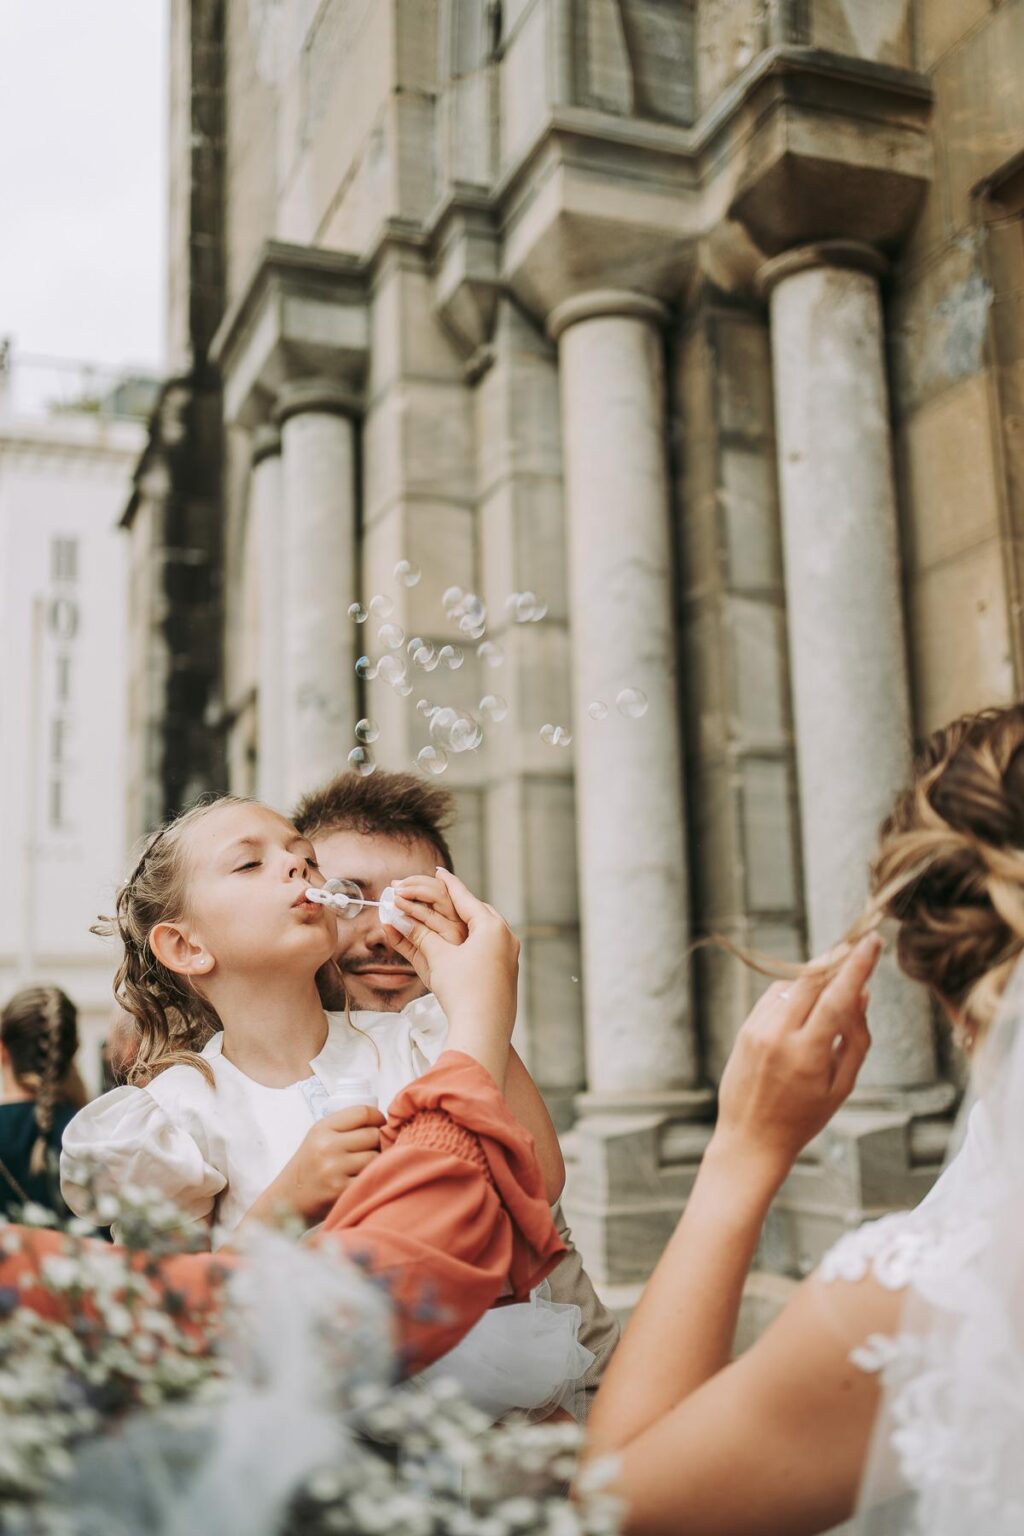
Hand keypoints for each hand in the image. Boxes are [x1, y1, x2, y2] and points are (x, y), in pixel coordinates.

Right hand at [272, 1105, 384, 1222]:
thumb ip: (345, 1127)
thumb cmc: (309, 1167)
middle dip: (378, 1142)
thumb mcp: (318, 1138)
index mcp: (322, 1129)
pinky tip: (360, 1181)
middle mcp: (327, 1146)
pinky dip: (370, 1179)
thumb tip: (382, 1124)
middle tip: (371, 1150)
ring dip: (376, 1162)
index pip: (363, 1112)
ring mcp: (334, 1169)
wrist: (288, 1199)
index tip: (380, 1125)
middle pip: (374, 1135)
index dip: (378, 1117)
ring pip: (376, 1157)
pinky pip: (370, 1177)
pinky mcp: (341, 1190)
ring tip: (363, 1167)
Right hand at [383, 869, 519, 1082]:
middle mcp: (506, 938)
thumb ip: (420, 935)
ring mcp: (509, 957)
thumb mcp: (438, 959)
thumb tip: (397, 918)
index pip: (465, 898)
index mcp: (492, 927)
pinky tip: (462, 943)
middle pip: (477, 913)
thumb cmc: (462, 991)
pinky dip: (470, 942)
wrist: (484, 1030)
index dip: (449, 884)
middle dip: (457, 903)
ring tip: (451, 914)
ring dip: (464, 923)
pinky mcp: (506, 974)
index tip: (438, 870)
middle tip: (443, 891)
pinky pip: (487, 948)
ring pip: (483, 931)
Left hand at [711, 934, 880, 1185]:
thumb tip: (861, 993)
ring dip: (816, 980)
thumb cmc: (804, 1117)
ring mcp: (757, 1029)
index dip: (857, 965)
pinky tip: (805, 1009)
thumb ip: (855, 1037)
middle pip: (811, 980)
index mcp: (807, 1053)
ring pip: (793, 985)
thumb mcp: (841, 1085)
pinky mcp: (746, 1028)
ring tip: (832, 993)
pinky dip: (794, 994)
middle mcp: (778, 1034)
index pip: (837, 996)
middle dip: (835, 960)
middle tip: (855, 948)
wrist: (751, 1138)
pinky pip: (774, 996)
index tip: (872, 940)